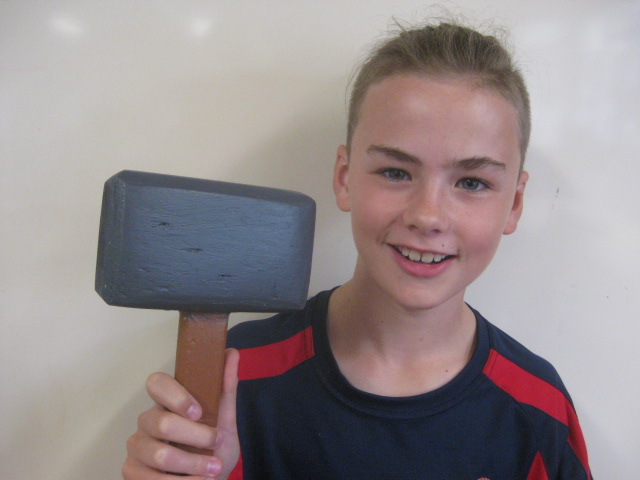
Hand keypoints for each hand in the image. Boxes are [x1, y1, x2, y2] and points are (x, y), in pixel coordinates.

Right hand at [122, 348, 239, 478]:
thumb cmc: (212, 448)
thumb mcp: (224, 419)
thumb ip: (225, 388)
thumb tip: (232, 353)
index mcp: (166, 402)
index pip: (156, 383)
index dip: (176, 396)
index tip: (199, 411)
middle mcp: (146, 421)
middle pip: (162, 422)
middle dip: (197, 436)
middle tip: (218, 443)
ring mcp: (136, 446)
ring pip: (160, 455)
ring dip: (193, 464)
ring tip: (213, 470)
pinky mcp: (131, 471)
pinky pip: (152, 479)